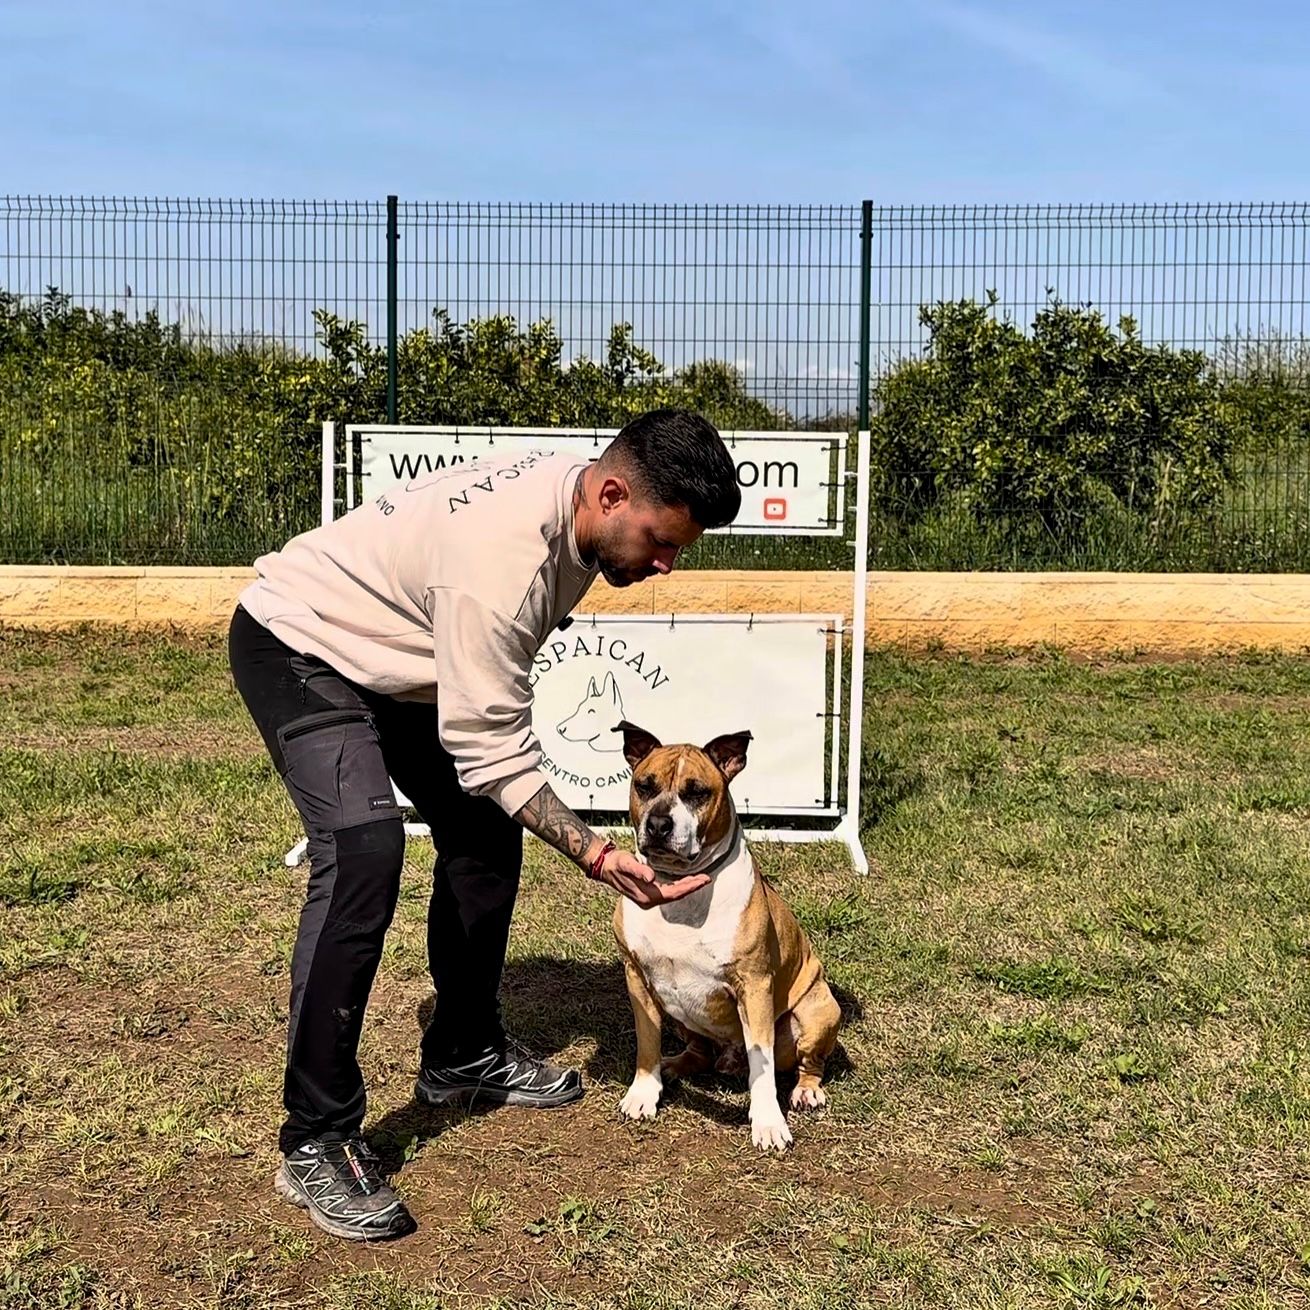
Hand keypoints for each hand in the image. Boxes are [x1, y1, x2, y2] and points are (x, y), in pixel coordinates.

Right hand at [590, 845, 709, 906]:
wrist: (605, 867)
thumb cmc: (616, 864)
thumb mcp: (627, 864)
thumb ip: (639, 870)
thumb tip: (651, 877)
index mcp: (647, 896)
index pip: (674, 893)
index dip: (690, 887)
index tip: (703, 880)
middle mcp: (649, 900)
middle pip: (676, 895)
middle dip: (692, 886)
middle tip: (707, 878)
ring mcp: (648, 899)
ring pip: (673, 894)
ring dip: (687, 887)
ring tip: (700, 879)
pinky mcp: (648, 894)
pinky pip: (668, 892)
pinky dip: (679, 886)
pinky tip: (685, 881)